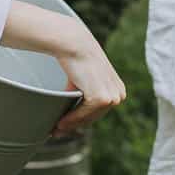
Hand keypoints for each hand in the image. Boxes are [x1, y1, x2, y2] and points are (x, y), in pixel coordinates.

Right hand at [49, 19, 126, 135]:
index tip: (66, 124)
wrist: (74, 44)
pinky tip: (59, 123)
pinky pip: (83, 114)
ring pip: (88, 118)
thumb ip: (83, 90)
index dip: (82, 118)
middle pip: (94, 117)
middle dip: (75, 124)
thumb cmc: (76, 56)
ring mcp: (111, 97)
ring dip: (71, 124)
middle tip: (57, 130)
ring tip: (56, 128)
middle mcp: (118, 94)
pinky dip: (71, 120)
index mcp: (117, 89)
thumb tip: (68, 101)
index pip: (99, 110)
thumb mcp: (84, 76)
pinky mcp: (101, 99)